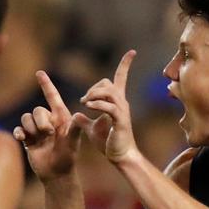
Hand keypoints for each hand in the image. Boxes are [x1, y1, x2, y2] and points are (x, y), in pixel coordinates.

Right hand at [13, 71, 80, 182]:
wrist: (57, 174)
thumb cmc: (68, 157)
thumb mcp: (73, 143)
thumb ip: (74, 129)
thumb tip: (77, 116)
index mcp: (61, 117)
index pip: (52, 97)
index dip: (46, 85)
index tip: (40, 72)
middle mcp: (48, 121)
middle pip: (37, 110)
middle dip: (40, 121)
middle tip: (49, 133)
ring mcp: (37, 130)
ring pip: (26, 118)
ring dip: (31, 128)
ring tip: (39, 139)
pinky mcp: (28, 138)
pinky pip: (18, 129)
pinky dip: (19, 133)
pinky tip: (23, 139)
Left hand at [76, 50, 139, 164]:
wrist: (120, 157)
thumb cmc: (109, 143)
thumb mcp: (92, 129)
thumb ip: (84, 121)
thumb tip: (76, 115)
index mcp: (116, 103)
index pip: (121, 78)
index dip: (126, 64)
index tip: (132, 52)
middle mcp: (122, 103)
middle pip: (109, 83)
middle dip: (94, 88)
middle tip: (84, 101)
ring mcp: (122, 111)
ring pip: (110, 91)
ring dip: (94, 94)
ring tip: (86, 103)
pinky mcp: (120, 121)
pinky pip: (109, 107)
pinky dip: (97, 104)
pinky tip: (88, 107)